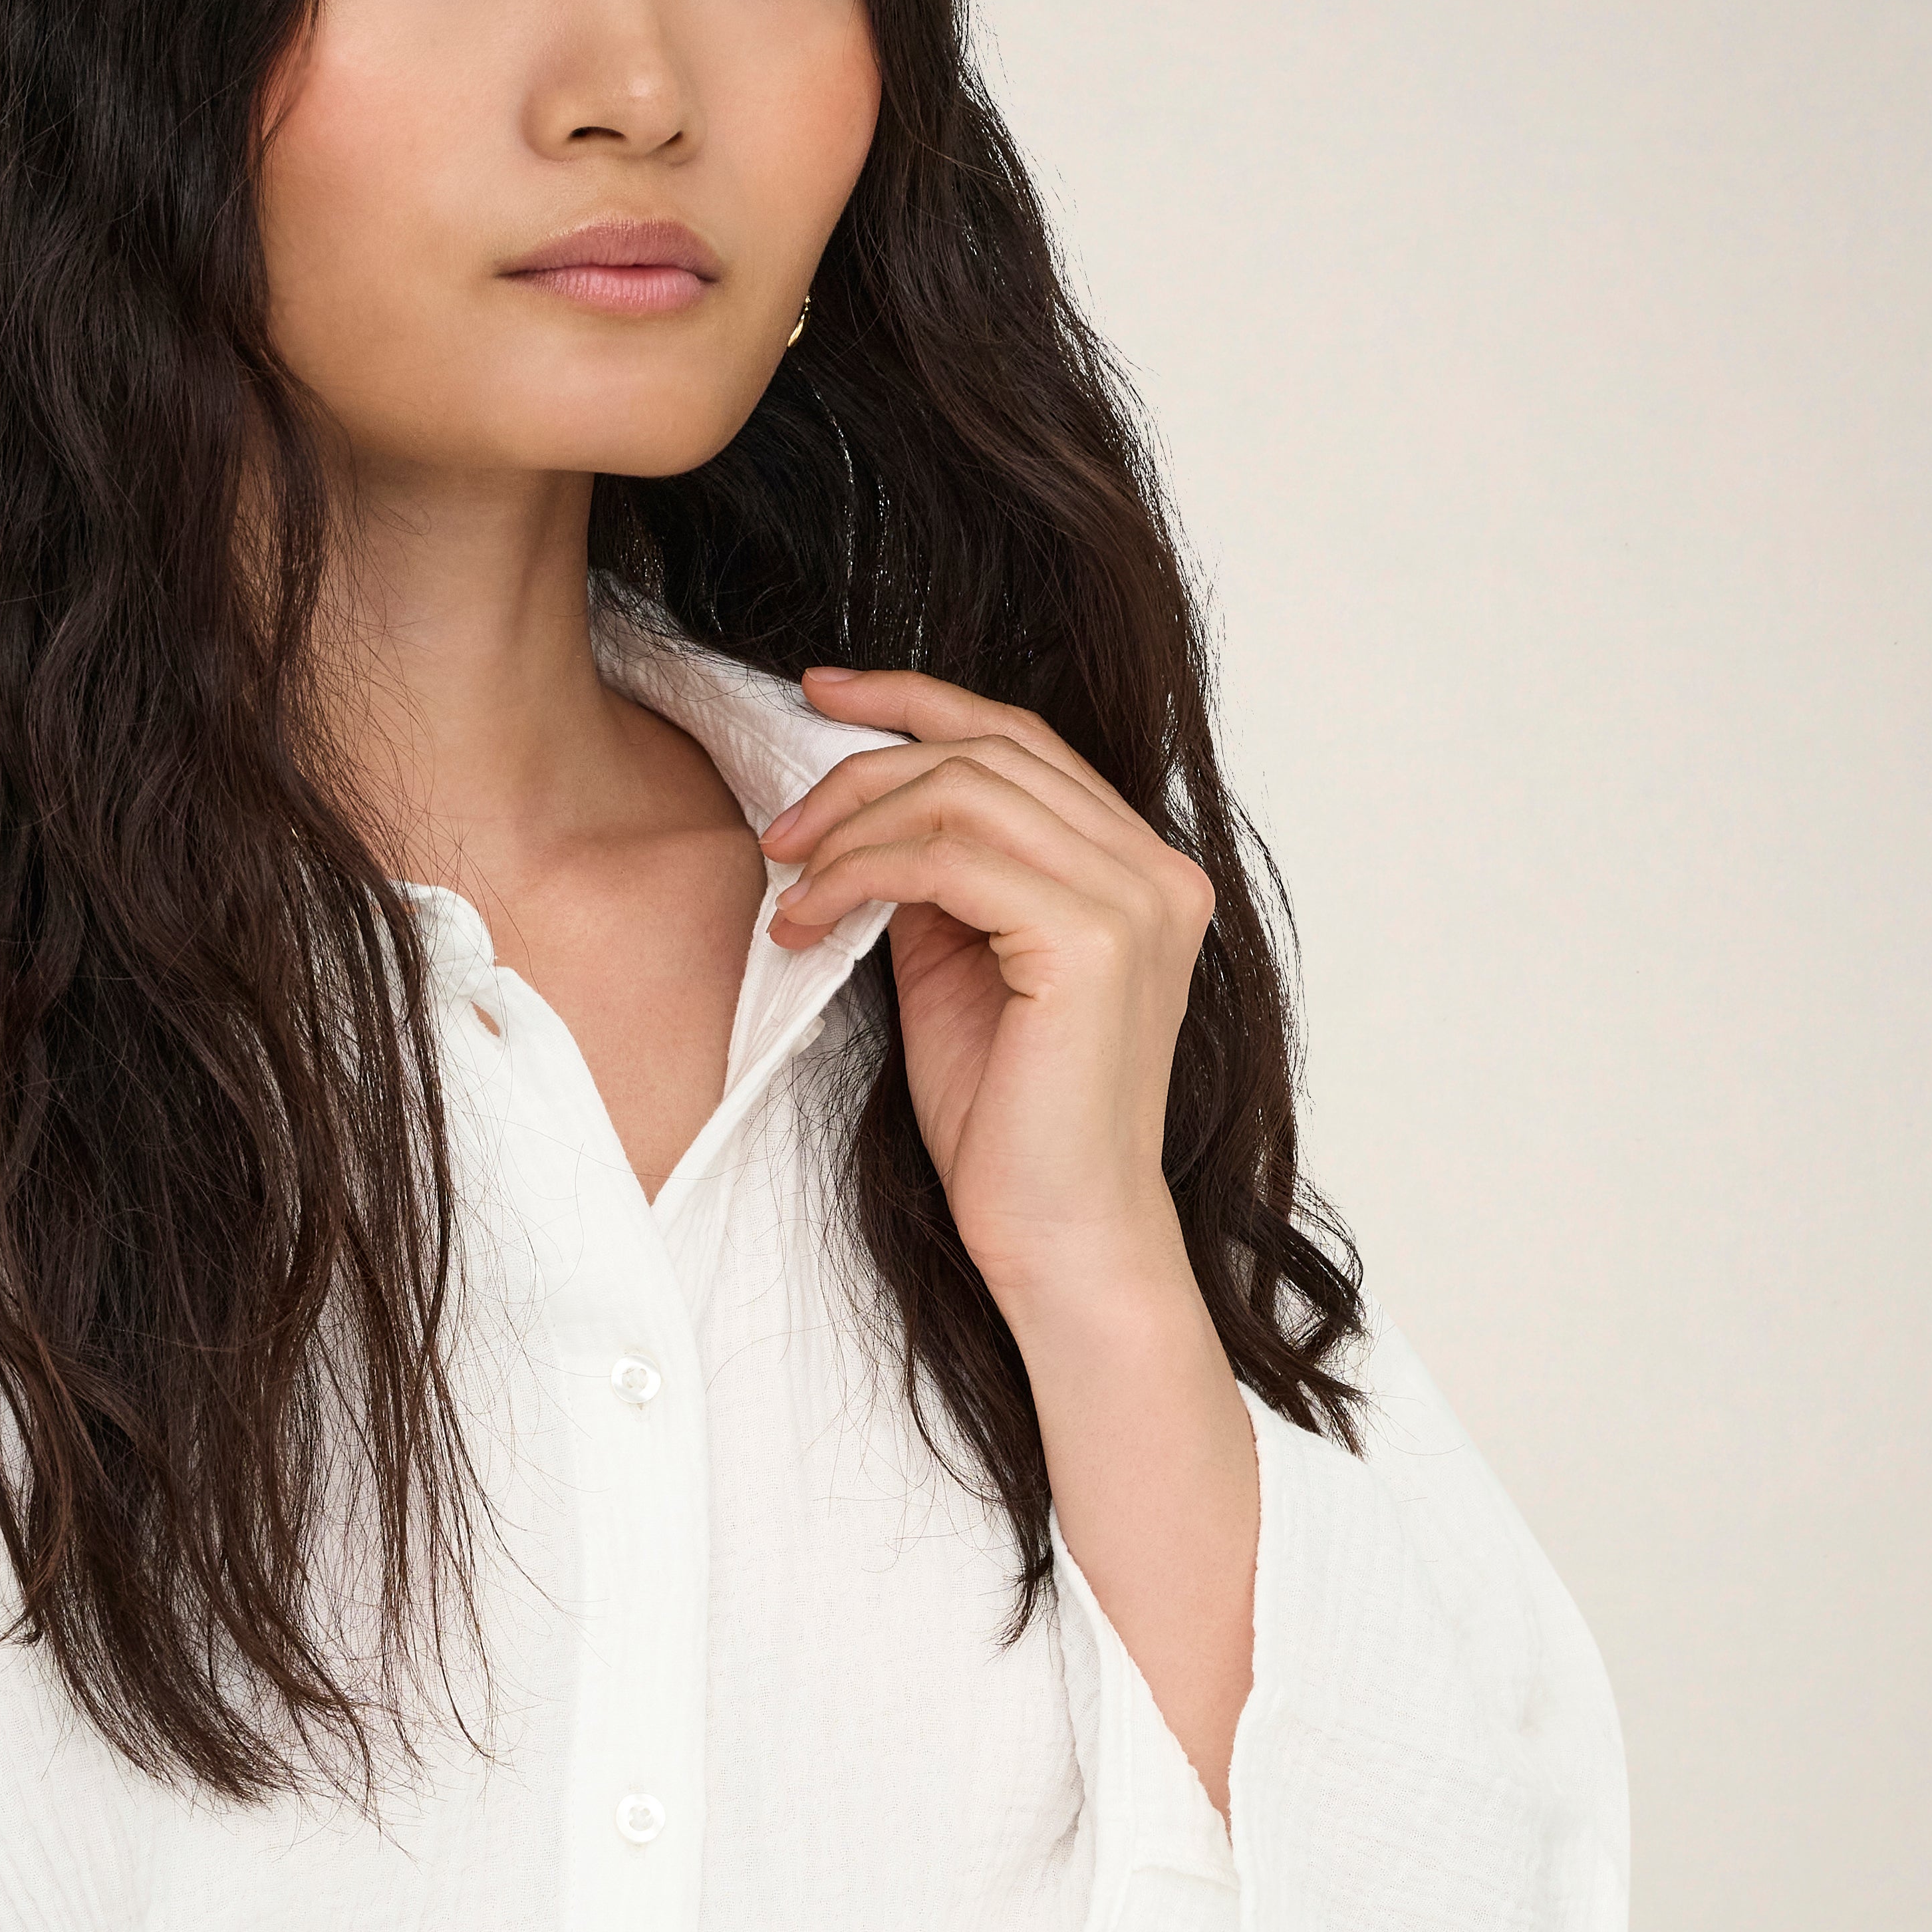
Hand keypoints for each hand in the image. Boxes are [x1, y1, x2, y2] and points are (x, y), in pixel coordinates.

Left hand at [757, 667, 1216, 1323]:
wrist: (1057, 1237)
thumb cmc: (1009, 1125)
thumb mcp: (959, 970)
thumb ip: (938, 881)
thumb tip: (865, 815)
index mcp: (1137, 868)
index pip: (1022, 741)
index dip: (918, 702)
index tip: (820, 694)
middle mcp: (1155, 869)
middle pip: (987, 752)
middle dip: (861, 772)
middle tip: (776, 830)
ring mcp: (1136, 899)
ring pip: (962, 795)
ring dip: (849, 829)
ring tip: (786, 885)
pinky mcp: (1094, 941)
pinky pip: (949, 859)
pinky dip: (860, 874)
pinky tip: (808, 919)